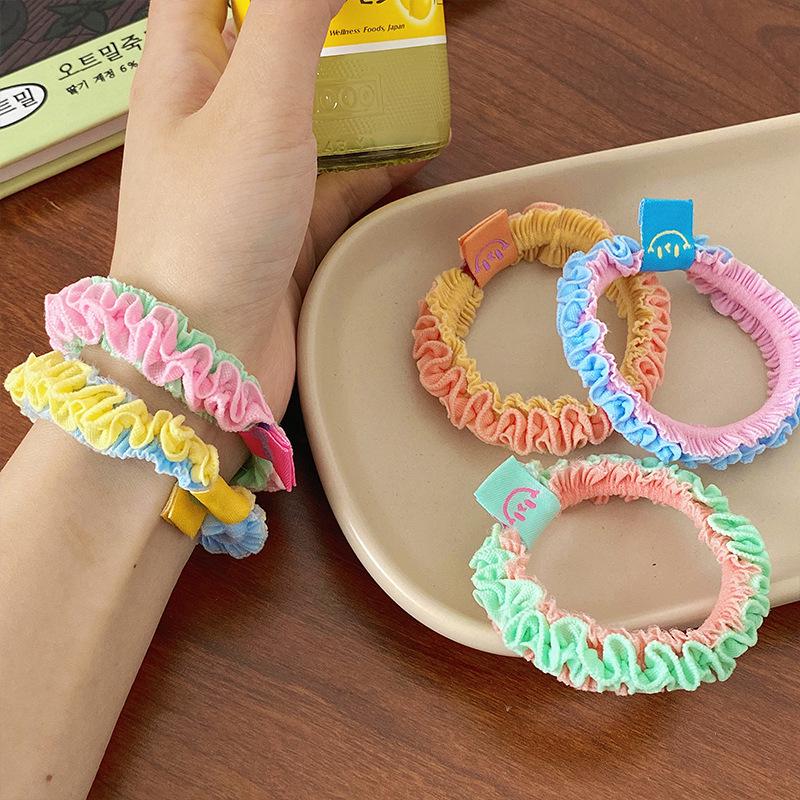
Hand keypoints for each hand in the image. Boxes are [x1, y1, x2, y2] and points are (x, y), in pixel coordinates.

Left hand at [111, 0, 420, 419]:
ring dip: (359, 92)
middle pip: (268, 42)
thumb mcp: (256, 103)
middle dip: (324, 24)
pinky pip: (339, 180)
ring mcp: (255, 176)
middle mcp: (216, 119)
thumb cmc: (214, 229)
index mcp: (185, 71)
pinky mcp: (289, 227)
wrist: (209, 359)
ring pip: (313, 113)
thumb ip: (292, 16)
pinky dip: (376, 164)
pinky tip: (417, 150)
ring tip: (415, 69)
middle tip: (386, 17)